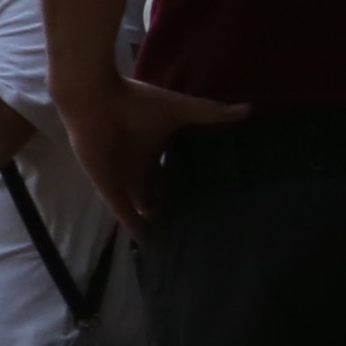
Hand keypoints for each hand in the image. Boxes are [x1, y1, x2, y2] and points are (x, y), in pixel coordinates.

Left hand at [72, 68, 251, 230]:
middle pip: (158, 194)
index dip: (187, 187)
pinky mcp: (109, 187)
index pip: (173, 175)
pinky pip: (123, 213)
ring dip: (156, 222)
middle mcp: (140, 166)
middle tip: (198, 229)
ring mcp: (123, 178)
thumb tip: (250, 110)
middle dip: (173, 209)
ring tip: (180, 244)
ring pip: (142, 207)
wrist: (95, 99)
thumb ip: (212, 113)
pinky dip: (136, 228)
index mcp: (154, 148)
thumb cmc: (136, 101)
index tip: (209, 202)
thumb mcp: (180, 109)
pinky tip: (150, 246)